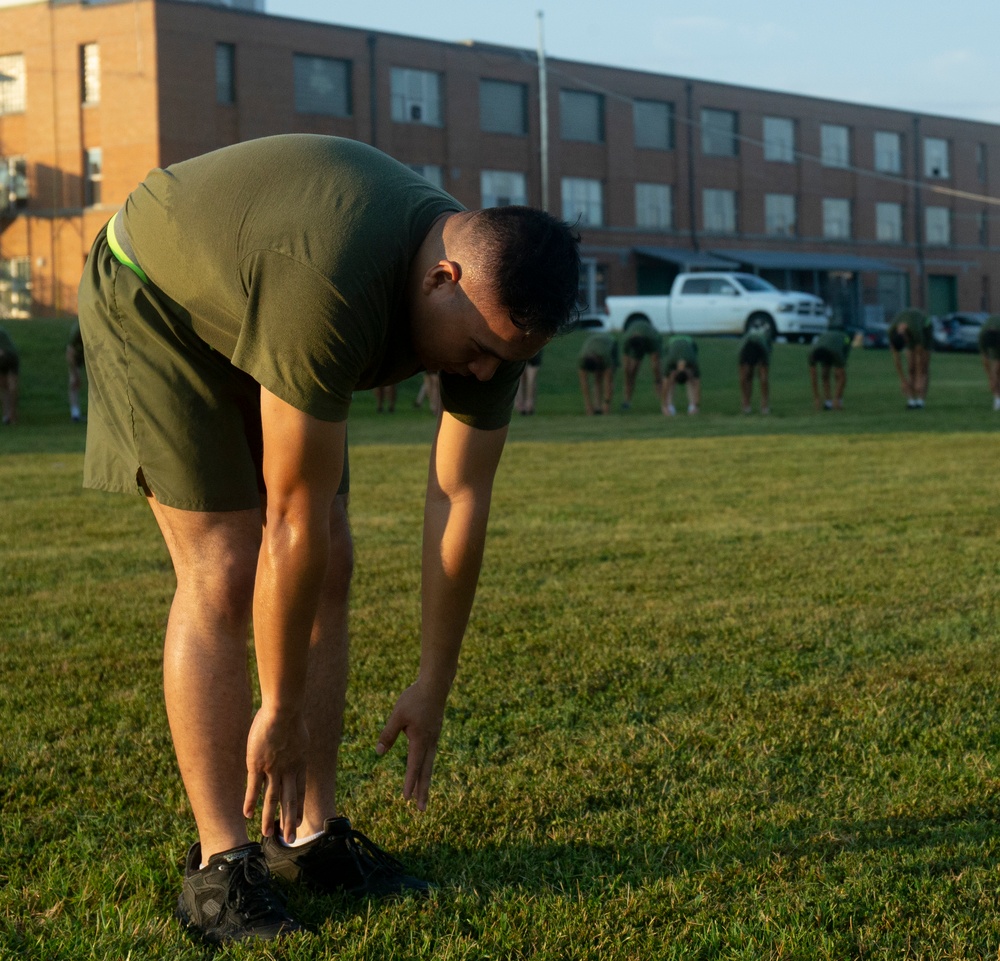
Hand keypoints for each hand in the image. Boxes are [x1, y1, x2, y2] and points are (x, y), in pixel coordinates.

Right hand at [243, 706, 308, 842]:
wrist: (284, 709)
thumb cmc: (290, 713)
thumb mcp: (297, 732)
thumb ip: (294, 743)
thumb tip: (292, 742)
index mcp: (300, 762)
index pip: (299, 790)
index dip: (298, 807)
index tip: (298, 821)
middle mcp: (289, 770)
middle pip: (289, 801)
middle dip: (288, 822)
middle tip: (289, 840)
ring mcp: (273, 769)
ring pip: (272, 799)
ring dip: (270, 818)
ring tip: (268, 835)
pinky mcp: (257, 765)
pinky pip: (253, 788)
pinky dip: (250, 802)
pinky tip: (248, 816)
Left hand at [375, 681, 447, 811]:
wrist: (435, 685)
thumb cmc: (414, 698)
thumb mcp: (397, 716)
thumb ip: (388, 734)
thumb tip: (379, 753)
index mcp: (420, 740)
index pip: (413, 766)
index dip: (409, 783)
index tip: (406, 799)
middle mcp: (430, 742)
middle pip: (426, 771)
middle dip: (423, 791)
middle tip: (422, 809)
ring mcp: (434, 738)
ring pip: (429, 764)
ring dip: (425, 780)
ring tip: (422, 796)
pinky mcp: (434, 733)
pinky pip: (430, 755)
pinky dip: (427, 767)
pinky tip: (423, 769)